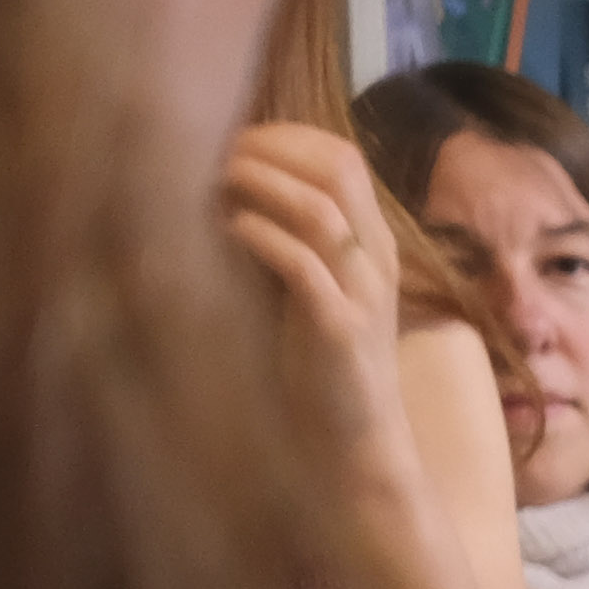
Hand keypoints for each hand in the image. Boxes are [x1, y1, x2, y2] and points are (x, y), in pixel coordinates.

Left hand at [220, 121, 426, 550]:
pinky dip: (260, 236)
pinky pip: (303, 264)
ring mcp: (363, 295)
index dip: (285, 139)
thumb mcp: (312, 293)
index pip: (343, 158)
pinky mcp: (338, 331)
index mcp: (374, 247)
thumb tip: (229, 195)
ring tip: (212, 184)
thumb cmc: (322, 371)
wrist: (356, 449)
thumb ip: (291, 244)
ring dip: (258, 184)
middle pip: (337, 168)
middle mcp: (376, 262)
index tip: (232, 143)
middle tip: (214, 155)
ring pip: (319, 208)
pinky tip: (226, 231)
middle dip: (270, 150)